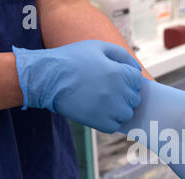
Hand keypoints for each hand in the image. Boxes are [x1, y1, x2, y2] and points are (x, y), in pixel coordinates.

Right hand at [13, 40, 142, 132]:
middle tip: (107, 91)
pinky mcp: (99, 122)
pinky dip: (109, 121)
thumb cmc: (71, 60)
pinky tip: (98, 112)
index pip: (138, 81)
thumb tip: (136, 69)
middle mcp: (118, 91)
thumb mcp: (97, 47)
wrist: (47, 78)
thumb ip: (121, 55)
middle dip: (125, 95)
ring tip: (103, 102)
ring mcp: (110, 109)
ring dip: (119, 109)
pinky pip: (114, 126)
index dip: (128, 80)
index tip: (116, 80)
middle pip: (134, 99)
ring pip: (127, 114)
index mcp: (119, 72)